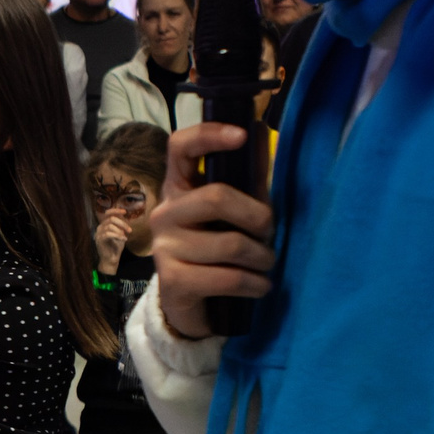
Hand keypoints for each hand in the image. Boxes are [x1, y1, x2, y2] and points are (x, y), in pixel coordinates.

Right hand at [94, 211, 132, 274]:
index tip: (125, 212)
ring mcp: (98, 233)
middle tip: (130, 230)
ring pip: (110, 226)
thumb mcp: (120, 234)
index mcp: (104, 225)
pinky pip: (109, 233)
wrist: (111, 259)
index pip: (108, 213)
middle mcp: (100, 227)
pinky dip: (118, 236)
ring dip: (120, 231)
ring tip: (125, 237)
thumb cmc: (115, 247)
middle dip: (122, 223)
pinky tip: (124, 239)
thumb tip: (124, 218)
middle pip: (111, 219)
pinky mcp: (100, 239)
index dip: (116, 211)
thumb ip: (120, 226)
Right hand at [152, 123, 274, 339]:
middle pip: (216, 197)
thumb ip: (248, 177)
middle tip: (269, 234)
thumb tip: (260, 128)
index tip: (242, 135)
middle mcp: (164, 212)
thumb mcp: (235, 211)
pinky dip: (255, 284)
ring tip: (266, 265)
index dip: (209, 135)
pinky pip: (228, 279)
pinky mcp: (173, 282)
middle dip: (258, 217)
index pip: (179, 147)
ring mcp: (164, 247)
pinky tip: (260, 286)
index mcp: (178, 187)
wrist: (192, 304)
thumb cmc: (217, 248)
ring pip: (231, 244)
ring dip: (262, 258)